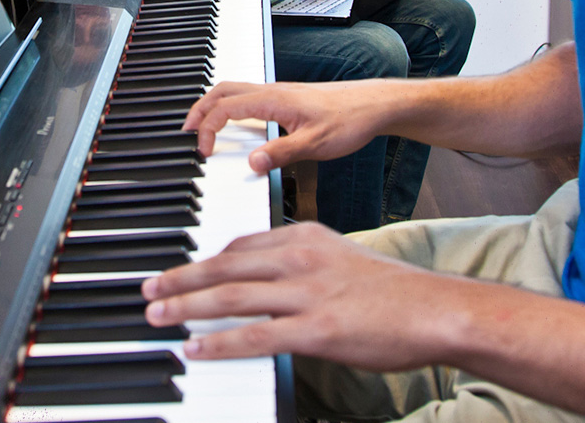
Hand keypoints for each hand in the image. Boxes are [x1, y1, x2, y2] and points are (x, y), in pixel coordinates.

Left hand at [141, 223, 455, 369]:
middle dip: (180, 279)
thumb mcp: (343, 258)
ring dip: (185, 307)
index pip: (240, 245)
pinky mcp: (314, 331)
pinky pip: (254, 336)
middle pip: (223, 267)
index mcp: (305, 237)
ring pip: (229, 298)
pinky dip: (218, 343)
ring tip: (156, 315)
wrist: (436, 310)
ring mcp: (305, 294)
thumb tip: (271, 279)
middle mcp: (299, 259)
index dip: (203, 260)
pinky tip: (194, 347)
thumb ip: (304, 263)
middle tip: (148, 289)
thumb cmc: (395, 291)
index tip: (180, 271)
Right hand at [182, 79, 400, 168]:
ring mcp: (279, 93)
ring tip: (202, 127)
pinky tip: (235, 124)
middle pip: (221, 91)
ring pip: (233, 91)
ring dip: (213, 106)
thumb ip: (281, 153)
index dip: (208, 128)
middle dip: (198, 110)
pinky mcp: (287, 99)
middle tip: (186, 132)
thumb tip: (251, 163)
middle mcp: (272, 91)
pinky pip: (248, 97)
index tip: (204, 151)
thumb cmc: (350, 119)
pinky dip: (230, 108)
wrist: (374, 105)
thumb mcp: (316, 144)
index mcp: (273, 100)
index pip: (225, 108)